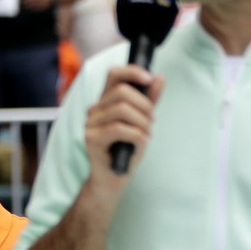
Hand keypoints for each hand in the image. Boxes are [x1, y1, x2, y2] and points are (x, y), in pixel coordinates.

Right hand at [84, 66, 164, 199]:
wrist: (114, 178)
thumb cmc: (127, 149)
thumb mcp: (142, 122)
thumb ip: (150, 100)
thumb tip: (159, 78)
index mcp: (107, 101)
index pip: (114, 74)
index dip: (131, 71)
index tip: (149, 78)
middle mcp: (95, 109)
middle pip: (122, 92)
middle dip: (145, 105)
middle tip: (151, 121)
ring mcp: (91, 124)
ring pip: (122, 109)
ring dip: (142, 122)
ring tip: (146, 134)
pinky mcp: (91, 139)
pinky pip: (119, 129)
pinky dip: (137, 135)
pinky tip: (141, 142)